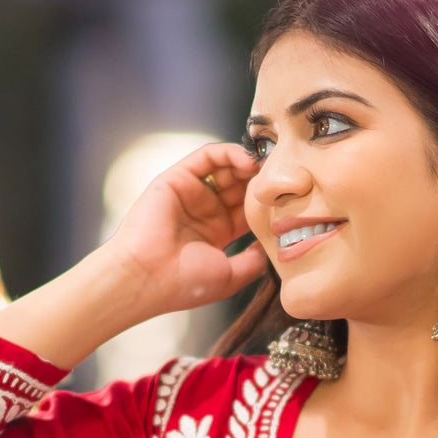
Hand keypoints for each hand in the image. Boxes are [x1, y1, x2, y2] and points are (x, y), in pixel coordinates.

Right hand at [104, 140, 267, 318]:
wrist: (146, 277)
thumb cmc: (184, 284)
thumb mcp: (231, 277)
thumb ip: (254, 261)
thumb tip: (271, 246)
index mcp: (216, 233)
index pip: (247, 207)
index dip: (267, 201)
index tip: (291, 198)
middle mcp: (204, 210)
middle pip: (239, 185)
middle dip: (261, 179)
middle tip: (283, 176)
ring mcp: (190, 193)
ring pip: (226, 167)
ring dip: (248, 164)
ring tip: (267, 168)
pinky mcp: (177, 178)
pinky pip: (207, 156)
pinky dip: (229, 153)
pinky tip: (247, 162)